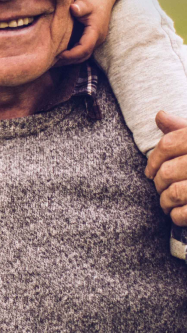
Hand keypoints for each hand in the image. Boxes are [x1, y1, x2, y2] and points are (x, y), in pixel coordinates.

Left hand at [56, 0, 117, 64]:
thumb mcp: (86, 1)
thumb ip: (80, 6)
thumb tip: (73, 8)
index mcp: (95, 32)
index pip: (85, 48)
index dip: (72, 54)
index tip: (58, 55)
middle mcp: (97, 39)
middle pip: (83, 56)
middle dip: (68, 61)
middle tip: (51, 62)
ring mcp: (95, 40)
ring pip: (83, 55)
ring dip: (70, 59)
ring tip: (53, 61)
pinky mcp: (91, 38)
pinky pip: (82, 50)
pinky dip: (72, 54)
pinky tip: (59, 54)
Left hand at [145, 111, 186, 225]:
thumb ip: (181, 128)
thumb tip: (160, 115)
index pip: (167, 144)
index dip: (153, 159)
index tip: (149, 172)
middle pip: (168, 171)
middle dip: (159, 183)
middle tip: (160, 188)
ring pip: (175, 193)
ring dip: (165, 201)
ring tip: (166, 203)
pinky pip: (186, 213)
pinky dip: (177, 216)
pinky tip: (177, 214)